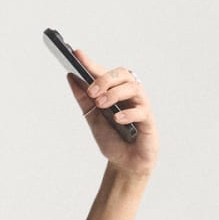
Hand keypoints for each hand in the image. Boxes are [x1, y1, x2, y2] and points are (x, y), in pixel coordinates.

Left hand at [66, 47, 157, 175]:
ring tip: (101, 105)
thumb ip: (84, 99)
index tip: (76, 54)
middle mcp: (129, 95)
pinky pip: (140, 110)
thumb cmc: (113, 141)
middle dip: (105, 80)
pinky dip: (127, 113)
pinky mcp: (148, 121)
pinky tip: (117, 119)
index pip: (104, 72)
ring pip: (132, 87)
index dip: (91, 63)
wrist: (125, 165)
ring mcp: (140, 105)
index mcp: (116, 91)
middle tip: (92, 92)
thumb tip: (71, 77)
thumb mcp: (93, 119)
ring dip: (114, 93)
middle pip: (122, 74)